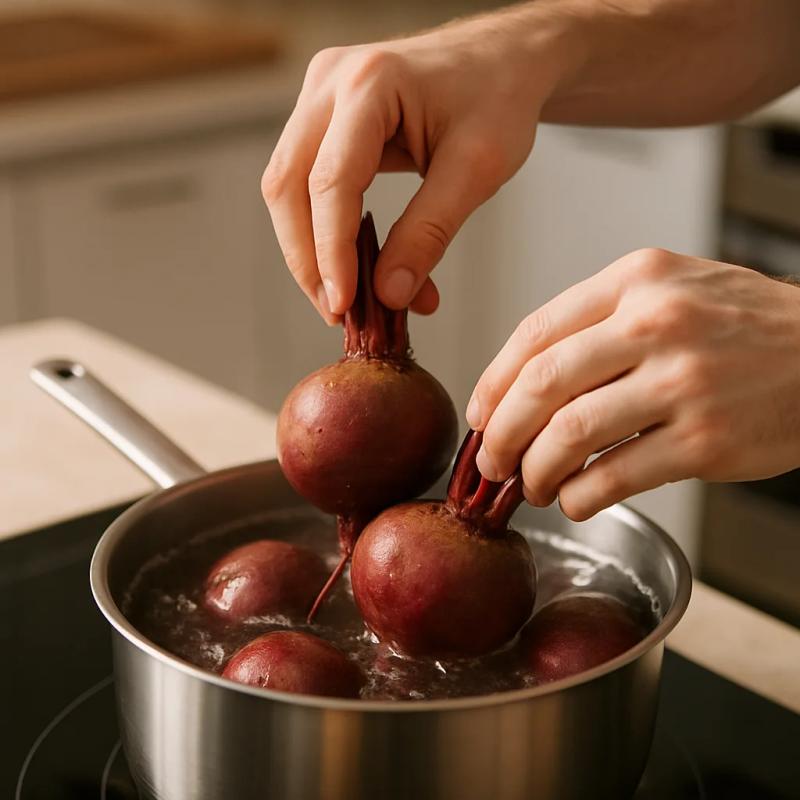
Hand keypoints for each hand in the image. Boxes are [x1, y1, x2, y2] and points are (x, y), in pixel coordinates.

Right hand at [262, 10, 571, 322]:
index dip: (331, 251)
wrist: (503, 61)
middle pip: (287, 184)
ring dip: (309, 249)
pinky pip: (305, 180)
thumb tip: (389, 294)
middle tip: (335, 311)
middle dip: (307, 258)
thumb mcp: (478, 169)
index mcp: (370, 83)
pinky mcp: (324, 116)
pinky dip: (323, 230)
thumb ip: (430, 232)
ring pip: (286, 186)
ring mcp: (320, 96)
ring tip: (343, 298)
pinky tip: (351, 265)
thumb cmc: (499, 98)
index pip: (330, 180)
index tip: (343, 304)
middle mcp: (330, 81)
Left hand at [467, 249, 799, 520]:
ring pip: (569, 434)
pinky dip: (580, 497)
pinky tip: (575, 500)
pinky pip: (615, 476)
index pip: (535, 333)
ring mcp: (682, 382)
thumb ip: (600, 321)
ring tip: (532, 486)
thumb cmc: (743, 325)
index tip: (479, 414)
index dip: (492, 382)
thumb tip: (523, 384)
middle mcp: (656, 323)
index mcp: (636, 280)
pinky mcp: (705, 440)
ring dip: (535, 471)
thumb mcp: (671, 289)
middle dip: (500, 433)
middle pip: (541, 384)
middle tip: (490, 462)